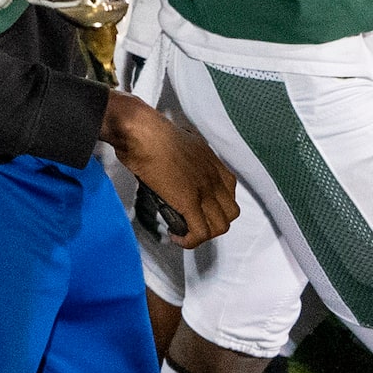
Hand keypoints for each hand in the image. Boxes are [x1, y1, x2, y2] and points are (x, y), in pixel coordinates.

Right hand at [101, 92, 239, 246]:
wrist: (143, 133)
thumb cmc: (150, 132)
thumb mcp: (178, 141)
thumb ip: (184, 156)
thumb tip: (172, 165)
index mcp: (212, 162)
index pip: (230, 191)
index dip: (216, 204)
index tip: (199, 207)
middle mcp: (214, 178)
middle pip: (230, 213)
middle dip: (213, 222)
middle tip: (191, 221)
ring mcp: (204, 191)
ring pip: (220, 227)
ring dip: (203, 234)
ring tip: (183, 232)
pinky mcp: (189, 203)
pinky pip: (200, 232)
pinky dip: (189, 241)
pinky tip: (175, 237)